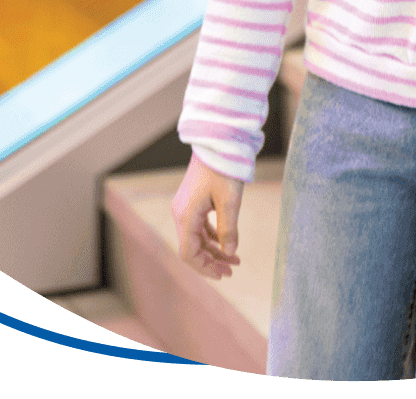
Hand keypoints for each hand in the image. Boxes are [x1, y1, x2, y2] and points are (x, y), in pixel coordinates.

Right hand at [170, 151, 243, 279]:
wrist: (217, 142)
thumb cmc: (223, 169)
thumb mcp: (230, 202)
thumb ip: (228, 230)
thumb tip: (229, 254)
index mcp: (185, 216)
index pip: (189, 253)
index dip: (205, 267)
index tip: (223, 274)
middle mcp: (181, 213)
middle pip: (192, 247)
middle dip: (211, 261)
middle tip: (232, 270)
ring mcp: (186, 206)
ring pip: (197, 237)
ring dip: (213, 250)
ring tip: (234, 259)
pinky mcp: (193, 200)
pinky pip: (200, 226)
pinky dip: (212, 236)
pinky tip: (227, 242)